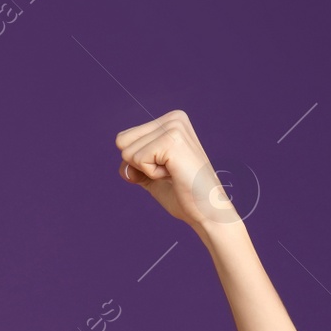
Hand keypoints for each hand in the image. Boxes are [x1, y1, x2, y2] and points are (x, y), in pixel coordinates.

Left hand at [115, 110, 238, 228]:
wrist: (208, 212)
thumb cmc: (184, 196)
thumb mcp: (151, 176)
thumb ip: (133, 166)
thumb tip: (125, 167)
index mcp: (171, 121)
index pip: (125, 139)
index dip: (138, 164)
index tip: (166, 170)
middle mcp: (173, 118)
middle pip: (122, 142)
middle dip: (139, 165)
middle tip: (169, 173)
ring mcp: (174, 127)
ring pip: (128, 152)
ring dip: (147, 171)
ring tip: (173, 174)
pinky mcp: (172, 141)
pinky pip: (138, 160)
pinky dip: (152, 174)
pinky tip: (174, 175)